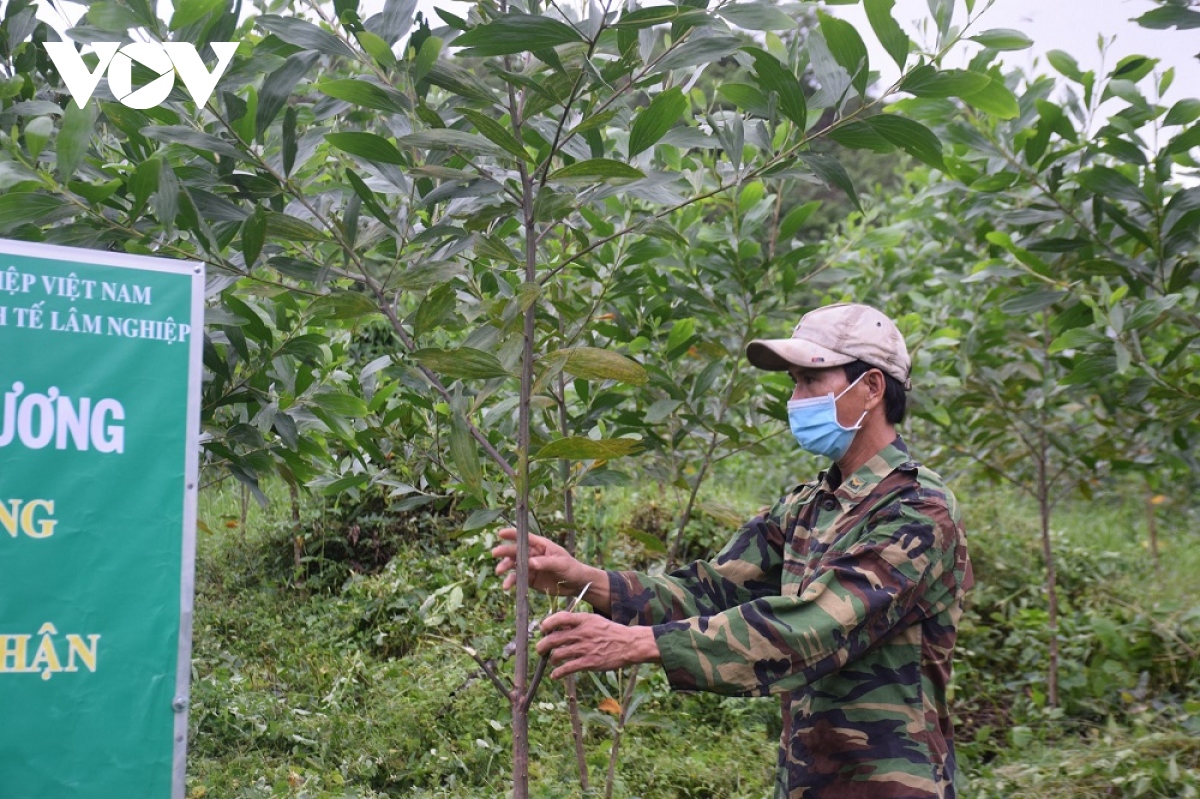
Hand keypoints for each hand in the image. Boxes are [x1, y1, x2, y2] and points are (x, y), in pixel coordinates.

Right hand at [491, 528, 608, 608]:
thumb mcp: (561, 563)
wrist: (575, 584)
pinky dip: (510, 582)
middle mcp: (532, 554)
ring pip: (513, 565)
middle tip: (495, 553)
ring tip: (499, 572)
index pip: (525, 537)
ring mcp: (529, 567)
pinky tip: (507, 587)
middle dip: (505, 551)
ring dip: (505, 567)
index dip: (512, 534)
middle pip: (516, 551)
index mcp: (541, 545)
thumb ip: (545, 562)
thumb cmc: (571, 568)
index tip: (501, 533)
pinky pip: (517, 579)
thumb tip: (530, 562)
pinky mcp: (529, 579)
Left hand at [536, 612, 659, 679]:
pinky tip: (555, 675)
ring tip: (552, 660)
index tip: (543, 629)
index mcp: (584, 620)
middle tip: (540, 649)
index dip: (547, 623)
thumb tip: (559, 627)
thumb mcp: (595, 621)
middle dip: (542, 645)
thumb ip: (578, 623)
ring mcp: (585, 648)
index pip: (560, 618)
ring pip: (558, 654)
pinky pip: (568, 668)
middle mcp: (582, 633)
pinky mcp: (589, 663)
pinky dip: (558, 673)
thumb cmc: (611, 632)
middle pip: (554, 638)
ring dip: (551, 659)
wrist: (629, 644)